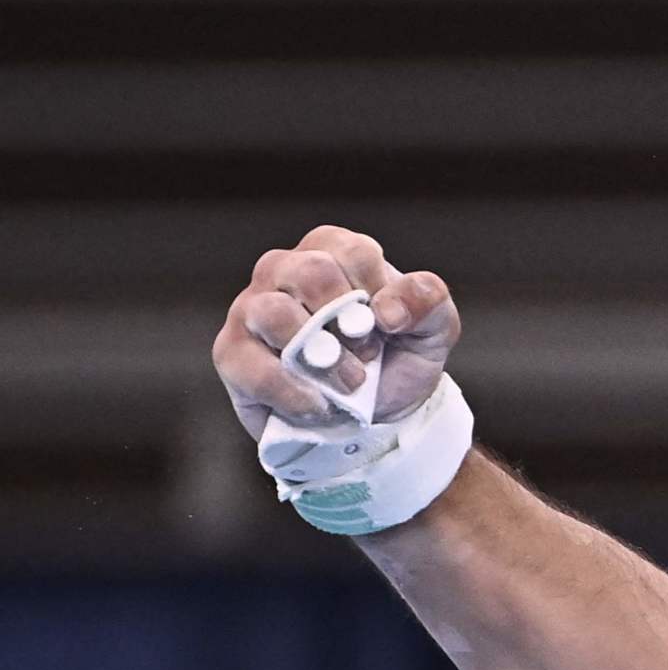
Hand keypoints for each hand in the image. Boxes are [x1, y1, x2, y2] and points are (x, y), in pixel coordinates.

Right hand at [210, 226, 461, 442]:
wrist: (375, 418)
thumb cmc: (396, 360)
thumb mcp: (433, 330)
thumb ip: (428, 301)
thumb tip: (388, 308)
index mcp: (333, 252)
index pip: (351, 250)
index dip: (377, 292)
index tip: (390, 326)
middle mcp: (284, 270)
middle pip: (308, 272)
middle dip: (347, 322)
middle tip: (369, 357)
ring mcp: (251, 309)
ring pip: (273, 313)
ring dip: (321, 356)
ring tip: (349, 384)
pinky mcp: (232, 353)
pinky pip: (253, 366)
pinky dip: (294, 392)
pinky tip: (320, 405)